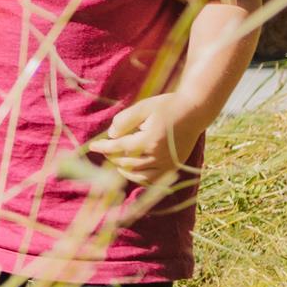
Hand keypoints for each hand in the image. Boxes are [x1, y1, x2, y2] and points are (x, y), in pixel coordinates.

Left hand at [93, 93, 209, 195]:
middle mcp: (159, 156)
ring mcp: (167, 164)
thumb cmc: (167, 106)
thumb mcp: (144, 106)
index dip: (103, 148)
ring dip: (122, 169)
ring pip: (138, 175)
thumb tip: (111, 135)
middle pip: (127, 163)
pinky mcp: (173, 167)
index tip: (92, 146)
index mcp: (150, 139)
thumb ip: (125, 120)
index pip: (120, 148)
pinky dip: (138, 178)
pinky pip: (152, 180)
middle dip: (112, 157)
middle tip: (105, 149)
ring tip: (115, 159)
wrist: (194, 112)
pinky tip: (131, 169)